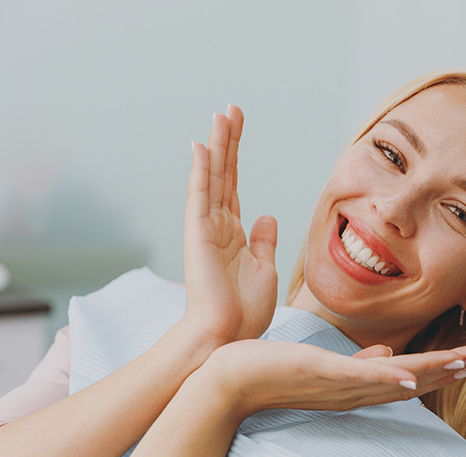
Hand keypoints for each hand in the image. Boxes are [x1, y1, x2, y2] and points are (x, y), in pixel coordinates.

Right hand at [182, 105, 277, 343]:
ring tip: (222, 115)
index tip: (239, 128)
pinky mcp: (198, 235)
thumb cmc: (245, 311)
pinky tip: (202, 145)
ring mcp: (206, 229)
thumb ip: (264, 240)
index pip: (235, 186)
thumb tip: (267, 215)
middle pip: (224, 174)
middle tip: (231, 109)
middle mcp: (218, 226)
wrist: (228, 338)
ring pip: (213, 178)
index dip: (237, 157)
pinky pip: (200, 196)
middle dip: (229, 141)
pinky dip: (201, 170)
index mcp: (235, 234)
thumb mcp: (264, 269)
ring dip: (218, 146)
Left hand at [201, 340, 465, 417]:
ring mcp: (336, 385)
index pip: (404, 380)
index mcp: (352, 386)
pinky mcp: (319, 374)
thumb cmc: (270, 371)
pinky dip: (385, 378)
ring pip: (393, 380)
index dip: (436, 371)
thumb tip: (387, 354)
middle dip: (444, 371)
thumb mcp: (321, 366)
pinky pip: (358, 378)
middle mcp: (350, 392)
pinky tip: (411, 379)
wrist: (227, 383)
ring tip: (461, 362)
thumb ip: (358, 363)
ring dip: (429, 372)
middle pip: (408, 383)